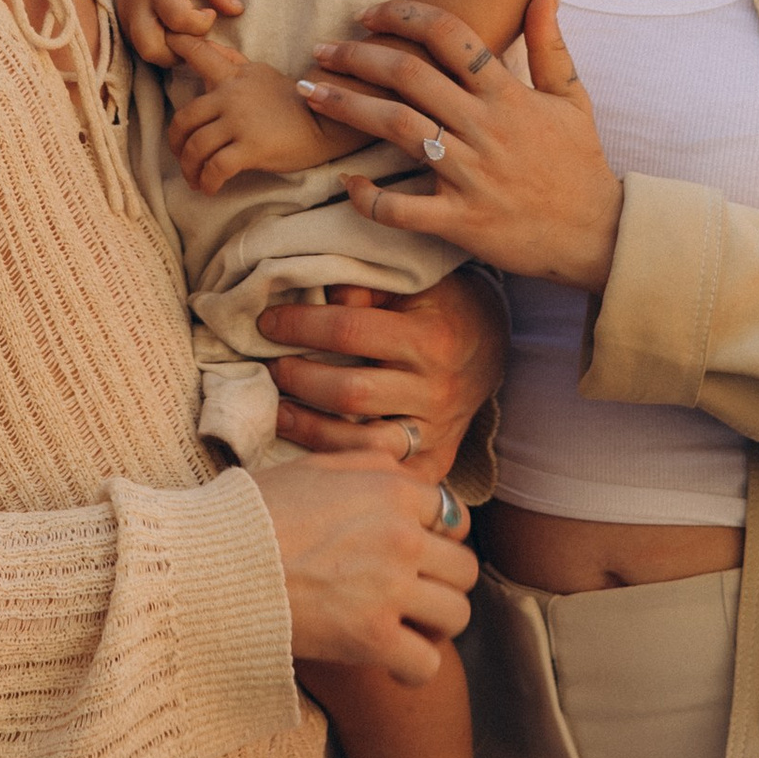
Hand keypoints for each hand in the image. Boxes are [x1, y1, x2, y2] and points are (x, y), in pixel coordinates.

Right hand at [110, 0, 242, 68]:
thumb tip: (237, 10)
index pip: (178, 18)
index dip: (201, 23)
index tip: (210, 13)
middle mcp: (135, 6)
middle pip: (153, 48)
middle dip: (182, 50)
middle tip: (196, 34)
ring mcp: (126, 20)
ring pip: (146, 54)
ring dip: (171, 53)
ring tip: (187, 36)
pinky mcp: (123, 29)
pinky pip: (142, 50)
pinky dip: (161, 49)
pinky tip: (175, 35)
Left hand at [167, 36, 346, 190]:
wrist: (324, 124)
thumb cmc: (291, 101)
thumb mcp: (260, 73)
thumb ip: (231, 63)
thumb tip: (207, 46)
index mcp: (233, 75)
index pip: (200, 54)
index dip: (177, 45)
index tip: (163, 42)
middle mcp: (231, 95)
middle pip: (184, 119)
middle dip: (176, 144)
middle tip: (182, 157)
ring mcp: (240, 121)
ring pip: (196, 147)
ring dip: (189, 169)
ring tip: (195, 179)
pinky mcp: (251, 147)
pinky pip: (215, 168)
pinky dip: (207, 182)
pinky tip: (209, 188)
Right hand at [256, 450, 476, 682]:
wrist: (213, 561)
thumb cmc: (256, 511)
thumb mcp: (316, 466)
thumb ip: (370, 461)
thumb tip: (405, 460)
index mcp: (391, 489)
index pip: (452, 516)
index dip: (437, 536)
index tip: (415, 553)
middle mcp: (402, 536)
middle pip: (464, 567)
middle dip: (443, 582)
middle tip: (414, 593)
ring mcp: (390, 589)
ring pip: (456, 614)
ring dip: (435, 624)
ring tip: (408, 626)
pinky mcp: (370, 638)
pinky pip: (426, 663)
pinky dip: (413, 669)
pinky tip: (392, 663)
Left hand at [263, 270, 507, 470]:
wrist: (490, 347)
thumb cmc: (440, 307)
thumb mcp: (413, 284)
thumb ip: (366, 288)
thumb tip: (319, 293)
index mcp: (430, 338)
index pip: (348, 330)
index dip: (300, 325)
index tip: (268, 323)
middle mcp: (437, 391)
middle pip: (349, 393)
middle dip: (298, 379)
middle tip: (270, 368)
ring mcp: (437, 433)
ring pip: (360, 444)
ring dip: (309, 429)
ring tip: (279, 411)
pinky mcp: (436, 463)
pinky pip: (381, 473)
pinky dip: (342, 463)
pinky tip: (313, 447)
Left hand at [295, 0, 626, 291]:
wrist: (598, 234)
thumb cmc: (580, 163)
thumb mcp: (572, 96)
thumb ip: (551, 41)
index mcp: (508, 93)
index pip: (450, 34)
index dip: (403, 15)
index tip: (366, 14)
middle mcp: (485, 127)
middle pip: (409, 76)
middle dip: (357, 57)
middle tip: (320, 49)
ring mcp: (471, 174)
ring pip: (398, 129)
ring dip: (347, 107)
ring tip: (311, 93)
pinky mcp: (461, 220)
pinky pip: (403, 208)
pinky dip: (369, 196)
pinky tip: (345, 181)